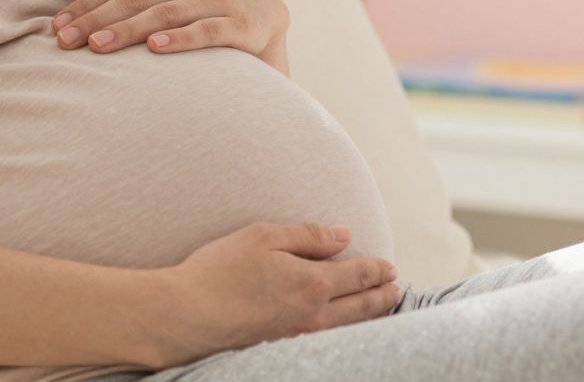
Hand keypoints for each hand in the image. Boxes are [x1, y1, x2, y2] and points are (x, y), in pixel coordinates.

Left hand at [53, 0, 289, 59]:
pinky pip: (204, 31)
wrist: (266, 3)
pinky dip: (179, 39)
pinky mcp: (239, 24)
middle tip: (65, 41)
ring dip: (128, 31)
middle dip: (96, 20)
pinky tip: (154, 49)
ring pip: (164, 14)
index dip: (87, 3)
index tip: (58, 25)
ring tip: (98, 46)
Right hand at [136, 221, 401, 368]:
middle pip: (362, 307)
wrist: (186, 316)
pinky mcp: (283, 348)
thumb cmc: (220, 271)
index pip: (359, 276)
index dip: (377, 271)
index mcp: (313, 283)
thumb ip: (308, 236)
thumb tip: (343, 236)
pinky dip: (347, 331)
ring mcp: (299, 336)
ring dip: (370, 317)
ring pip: (348, 328)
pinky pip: (329, 340)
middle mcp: (314, 315)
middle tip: (397, 289)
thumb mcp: (264, 237)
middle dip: (382, 296)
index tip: (389, 268)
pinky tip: (344, 327)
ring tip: (381, 309)